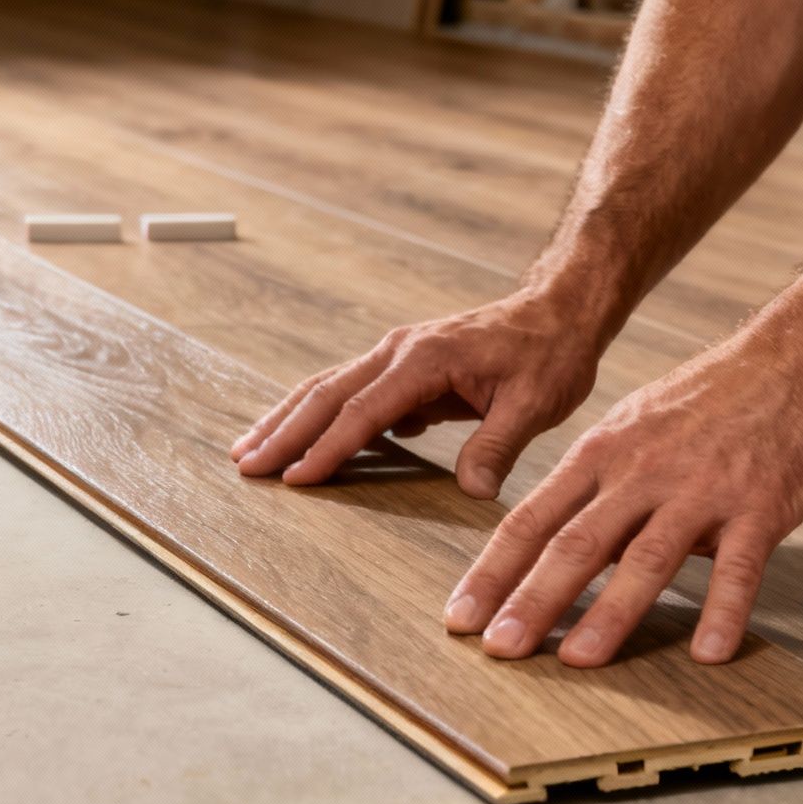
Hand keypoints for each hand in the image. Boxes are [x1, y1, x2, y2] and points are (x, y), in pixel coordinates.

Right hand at [229, 290, 604, 498]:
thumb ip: (499, 445)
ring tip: (248, 449)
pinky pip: (348, 391)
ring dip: (287, 419)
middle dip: (283, 432)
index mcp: (425, 359)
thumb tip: (474, 491)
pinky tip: (296, 438)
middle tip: (244, 465)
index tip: (296, 478)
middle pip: (327, 395)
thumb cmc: (550, 353)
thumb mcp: (537, 402)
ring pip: (328, 388)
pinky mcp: (402, 366)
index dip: (328, 448)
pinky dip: (315, 414)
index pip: (364, 411)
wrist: (557, 311)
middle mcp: (398, 350)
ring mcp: (396, 354)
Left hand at [443, 334, 802, 665]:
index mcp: (601, 455)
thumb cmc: (706, 400)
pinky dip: (724, 611)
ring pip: (647, 559)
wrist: (794, 362)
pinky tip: (709, 653)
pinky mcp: (760, 507)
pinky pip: (740, 567)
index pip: (532, 520)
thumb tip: (566, 550)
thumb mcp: (631, 429)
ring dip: (610, 614)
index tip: (459, 615)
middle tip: (498, 648)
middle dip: (532, 600)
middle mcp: (641, 473)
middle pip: (576, 544)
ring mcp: (700, 491)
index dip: (492, 571)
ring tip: (577, 660)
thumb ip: (597, 490)